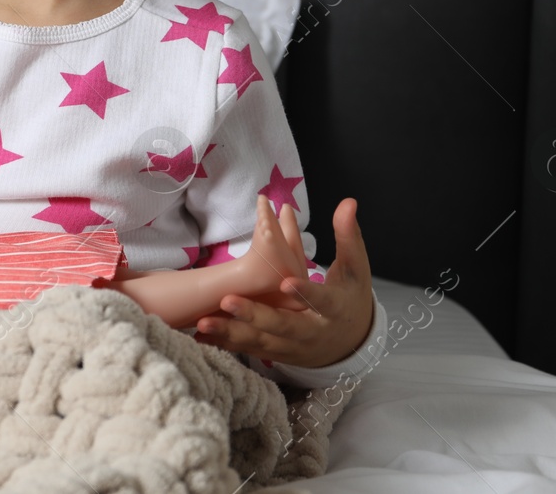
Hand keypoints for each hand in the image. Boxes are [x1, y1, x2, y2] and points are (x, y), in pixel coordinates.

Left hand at [193, 197, 373, 369]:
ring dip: (232, 332)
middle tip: (228, 300)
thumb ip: (347, 236)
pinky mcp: (276, 354)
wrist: (350, 343)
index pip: (322, 301)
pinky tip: (200, 335)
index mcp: (334, 310)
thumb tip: (348, 202)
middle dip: (255, 315)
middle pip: (283, 326)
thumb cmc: (350, 298)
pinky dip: (226, 344)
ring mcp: (293, 347)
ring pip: (261, 342)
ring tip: (203, 321)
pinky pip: (250, 349)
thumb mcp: (356, 269)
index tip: (285, 281)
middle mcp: (312, 332)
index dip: (305, 293)